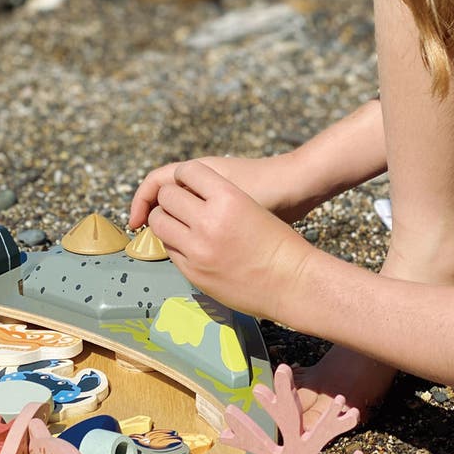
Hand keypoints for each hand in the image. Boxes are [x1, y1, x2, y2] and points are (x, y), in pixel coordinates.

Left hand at [146, 160, 310, 320]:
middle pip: (167, 197)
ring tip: (176, 222)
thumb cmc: (279, 243)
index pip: (187, 171)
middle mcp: (209, 220)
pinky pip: (169, 249)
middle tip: (176, 204)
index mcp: (227, 197)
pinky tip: (186, 244)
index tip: (184, 182)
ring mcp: (198, 248)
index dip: (184, 176)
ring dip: (165, 220)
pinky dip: (174, 243)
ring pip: (160, 223)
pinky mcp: (193, 271)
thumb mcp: (250, 207)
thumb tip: (190, 195)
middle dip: (170, 199)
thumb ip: (218, 198)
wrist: (293, 282)